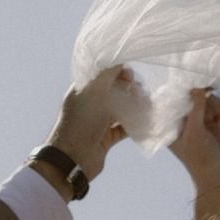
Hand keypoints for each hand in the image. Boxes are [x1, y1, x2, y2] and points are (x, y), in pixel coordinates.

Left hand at [47, 64, 139, 182]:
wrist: (73, 159)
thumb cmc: (81, 122)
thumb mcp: (94, 92)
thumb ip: (107, 73)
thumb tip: (121, 60)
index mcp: (83, 89)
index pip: (103, 74)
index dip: (118, 72)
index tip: (130, 77)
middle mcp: (91, 103)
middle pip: (115, 90)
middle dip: (130, 89)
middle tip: (139, 93)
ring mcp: (99, 121)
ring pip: (121, 108)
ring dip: (135, 106)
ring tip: (147, 106)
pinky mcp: (106, 137)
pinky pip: (124, 127)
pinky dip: (135, 123)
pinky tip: (146, 120)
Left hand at [169, 89, 219, 193]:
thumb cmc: (201, 156)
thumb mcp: (195, 131)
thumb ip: (196, 108)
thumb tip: (197, 86)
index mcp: (171, 125)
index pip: (172, 102)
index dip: (183, 91)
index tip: (195, 82)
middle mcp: (183, 122)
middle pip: (192, 99)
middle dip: (205, 99)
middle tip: (213, 102)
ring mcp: (198, 123)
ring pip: (206, 102)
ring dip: (215, 105)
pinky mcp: (212, 125)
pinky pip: (215, 109)